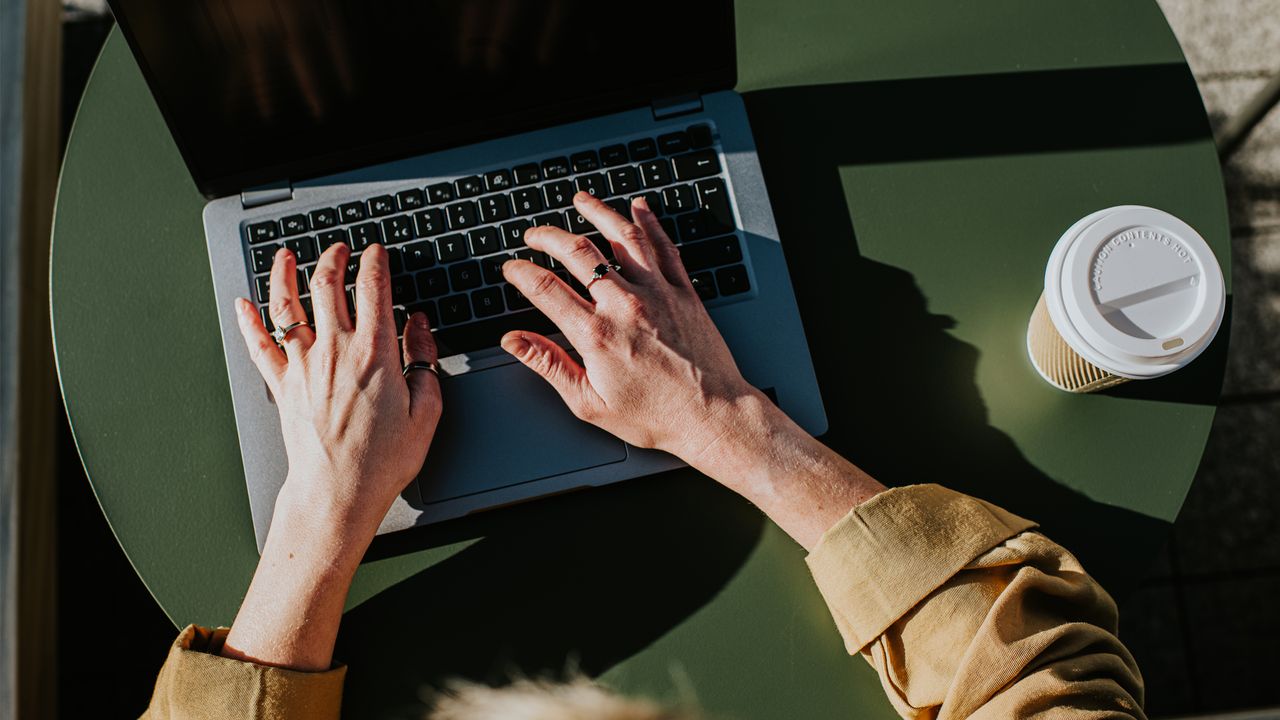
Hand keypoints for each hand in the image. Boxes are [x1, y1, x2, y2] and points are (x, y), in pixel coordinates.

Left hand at [223, 242, 441, 670]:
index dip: (375, 263)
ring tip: (286, 257)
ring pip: (287, 306)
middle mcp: (335, 350)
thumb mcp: (427, 409)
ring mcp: (303, 366)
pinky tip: (243, 305)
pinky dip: (248, 322)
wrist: (337, 492)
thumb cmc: (383, 460)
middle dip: (333, 259)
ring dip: (285, 275)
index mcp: (375, 352)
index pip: (373, 289)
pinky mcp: (282, 386)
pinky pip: (259, 346)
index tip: (377, 252)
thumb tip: (419, 326)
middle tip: (339, 248)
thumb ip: (424, 359)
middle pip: (327, 286)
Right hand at [501, 193, 883, 548]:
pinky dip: (649, 223)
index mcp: (596, 335)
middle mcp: (625, 306)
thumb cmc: (656, 416)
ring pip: (622, 238)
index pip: (546, 289)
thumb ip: (549, 365)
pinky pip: (664, 247)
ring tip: (581, 201)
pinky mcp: (684, 292)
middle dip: (549, 237)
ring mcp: (657, 294)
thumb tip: (515, 341)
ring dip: (598, 213)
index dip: (522, 272)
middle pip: (579, 253)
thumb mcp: (590, 403)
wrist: (713, 416)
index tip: (512, 267)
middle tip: (535, 235)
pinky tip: (639, 209)